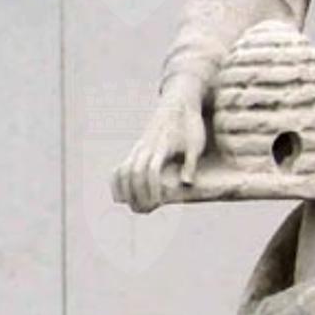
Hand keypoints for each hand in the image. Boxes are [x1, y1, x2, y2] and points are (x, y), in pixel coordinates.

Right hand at [111, 77, 206, 212]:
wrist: (178, 102)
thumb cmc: (190, 124)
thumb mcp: (196, 143)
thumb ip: (191, 164)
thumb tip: (187, 184)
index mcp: (161, 146)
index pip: (150, 170)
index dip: (151, 188)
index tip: (157, 203)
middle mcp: (146, 147)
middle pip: (134, 172)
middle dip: (137, 194)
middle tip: (145, 212)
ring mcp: (139, 147)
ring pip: (125, 169)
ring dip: (127, 191)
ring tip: (136, 208)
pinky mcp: (137, 148)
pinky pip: (121, 165)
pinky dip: (117, 181)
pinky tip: (120, 196)